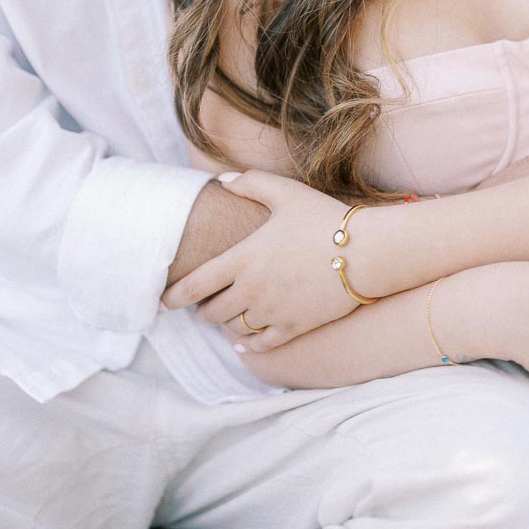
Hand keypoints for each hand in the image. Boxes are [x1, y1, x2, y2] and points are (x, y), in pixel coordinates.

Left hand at [160, 170, 359, 348]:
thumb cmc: (324, 217)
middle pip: (213, 313)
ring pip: (235, 330)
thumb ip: (250, 183)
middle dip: (203, 311)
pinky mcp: (295, 327)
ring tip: (226, 318)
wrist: (367, 251)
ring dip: (226, 326)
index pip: (197, 285)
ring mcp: (274, 312)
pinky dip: (248, 346)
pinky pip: (262, 346)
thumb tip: (221, 181)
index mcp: (244, 259)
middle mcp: (254, 290)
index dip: (175, 296)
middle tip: (203, 305)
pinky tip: (243, 343)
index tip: (162, 302)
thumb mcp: (285, 193)